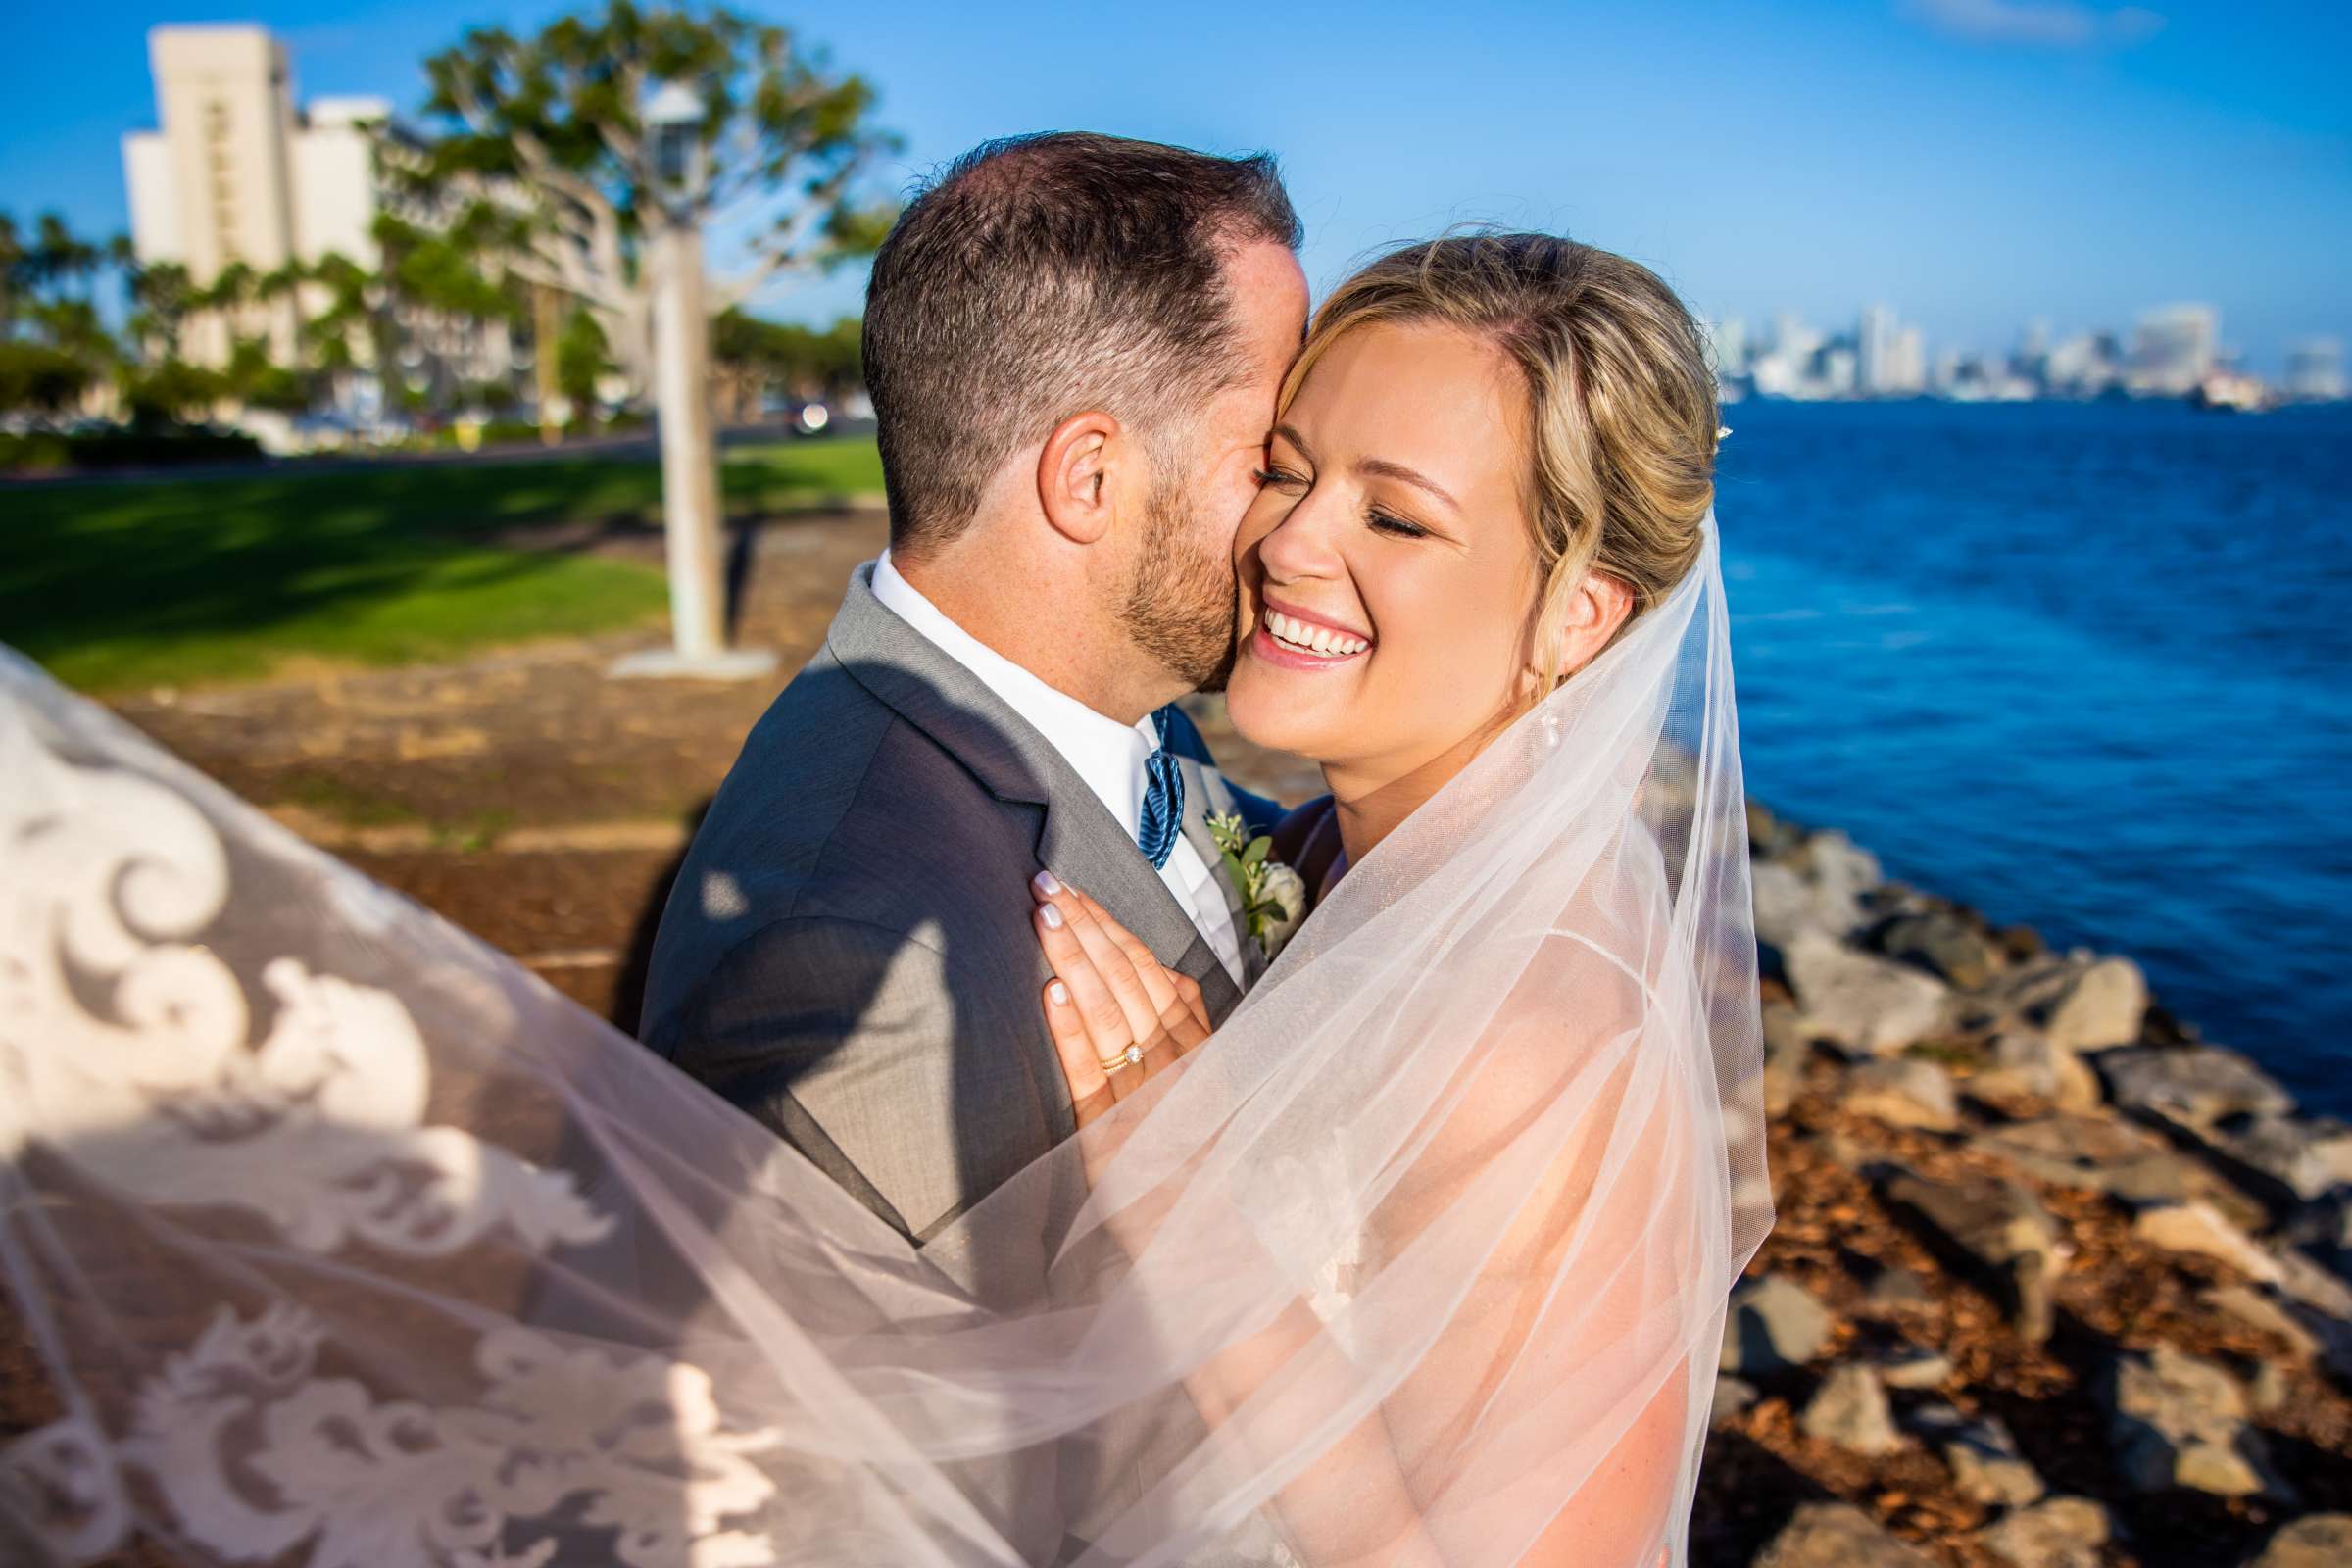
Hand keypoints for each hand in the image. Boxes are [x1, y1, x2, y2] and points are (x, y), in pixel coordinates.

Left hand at [1031, 872, 1209, 1126]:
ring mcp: (1139, 1092)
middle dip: (1083, 925)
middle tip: (1045, 883)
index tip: (1073, 891)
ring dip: (1073, 959)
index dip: (1107, 925)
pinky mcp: (1107, 1131)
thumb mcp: (1209, 1074)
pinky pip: (1085, 1071)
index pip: (1145, 966)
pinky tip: (1050, 993)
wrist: (1200, 1227)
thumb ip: (1194, 1020)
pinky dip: (1069, 1030)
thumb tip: (1170, 970)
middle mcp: (1169, 1059)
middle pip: (1122, 977)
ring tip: (1043, 918)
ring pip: (1104, 1010)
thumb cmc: (1196, 1145)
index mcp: (1192, 1040)